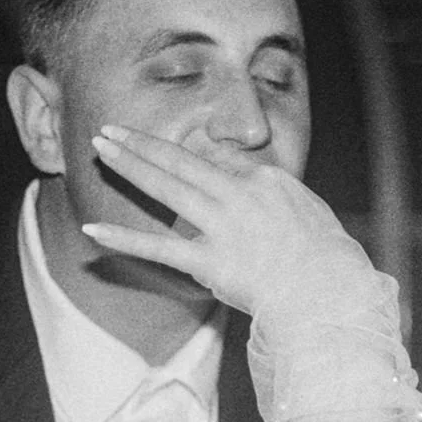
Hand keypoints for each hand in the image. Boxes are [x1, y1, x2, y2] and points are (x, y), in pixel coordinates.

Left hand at [84, 124, 348, 314]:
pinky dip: (123, 239)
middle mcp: (239, 194)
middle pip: (180, 160)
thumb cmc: (327, 257)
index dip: (186, 154)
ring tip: (100, 147)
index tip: (163, 151)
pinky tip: (93, 229)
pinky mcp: (208, 262)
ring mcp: (221, 226)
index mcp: (266, 179)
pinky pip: (158, 247)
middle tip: (110, 127)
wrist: (328, 294)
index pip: (216, 158)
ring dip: (129, 163)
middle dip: (142, 141)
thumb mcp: (307, 209)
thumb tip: (250, 178)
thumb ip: (274, 190)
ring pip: (165, 187)